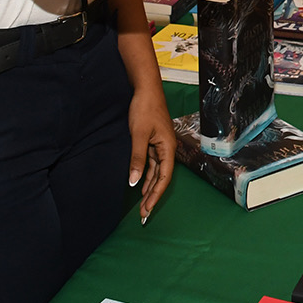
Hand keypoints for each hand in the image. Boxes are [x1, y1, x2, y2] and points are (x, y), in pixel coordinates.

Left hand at [127, 85, 175, 222]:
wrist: (146, 89)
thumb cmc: (145, 109)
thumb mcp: (139, 135)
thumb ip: (137, 159)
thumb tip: (134, 182)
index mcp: (168, 148)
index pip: (163, 178)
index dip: (156, 195)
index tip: (147, 209)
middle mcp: (167, 149)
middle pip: (161, 177)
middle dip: (152, 195)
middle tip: (144, 213)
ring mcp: (160, 146)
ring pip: (156, 172)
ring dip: (149, 187)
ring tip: (142, 203)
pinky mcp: (153, 142)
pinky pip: (151, 163)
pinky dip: (146, 175)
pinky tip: (140, 183)